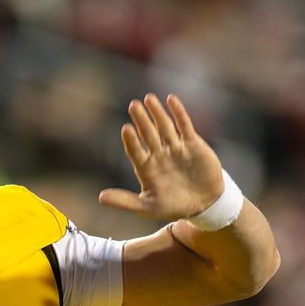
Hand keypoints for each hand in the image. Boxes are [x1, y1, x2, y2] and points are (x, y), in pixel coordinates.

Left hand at [98, 93, 223, 221]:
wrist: (204, 204)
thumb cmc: (173, 206)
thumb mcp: (147, 207)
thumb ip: (125, 201)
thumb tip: (100, 198)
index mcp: (146, 168)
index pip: (135, 151)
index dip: (131, 141)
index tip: (126, 129)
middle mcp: (158, 155)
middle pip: (148, 134)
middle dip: (141, 120)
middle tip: (133, 105)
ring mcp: (175, 148)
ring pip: (164, 126)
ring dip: (157, 113)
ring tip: (148, 98)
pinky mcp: (192, 144)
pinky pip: (184, 125)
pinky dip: (178, 112)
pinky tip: (170, 99)